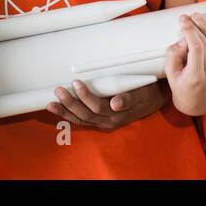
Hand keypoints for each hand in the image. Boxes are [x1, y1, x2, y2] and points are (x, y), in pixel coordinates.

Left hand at [46, 79, 166, 131]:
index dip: (85, 96)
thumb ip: (129, 98)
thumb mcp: (143, 93)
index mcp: (119, 114)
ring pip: (81, 121)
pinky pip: (82, 121)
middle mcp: (110, 122)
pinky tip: (58, 110)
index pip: (97, 108)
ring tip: (51, 103)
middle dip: (70, 103)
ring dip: (65, 112)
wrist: (153, 100)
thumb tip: (115, 104)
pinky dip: (69, 116)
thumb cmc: (147, 91)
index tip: (75, 82)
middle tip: (58, 90)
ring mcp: (104, 123)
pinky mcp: (100, 122)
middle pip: (86, 115)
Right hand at [163, 13, 205, 115]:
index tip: (184, 22)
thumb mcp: (170, 74)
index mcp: (196, 78)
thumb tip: (185, 39)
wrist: (197, 106)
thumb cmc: (182, 88)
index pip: (196, 47)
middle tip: (189, 17)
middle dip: (196, 26)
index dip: (190, 31)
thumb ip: (173, 54)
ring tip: (200, 20)